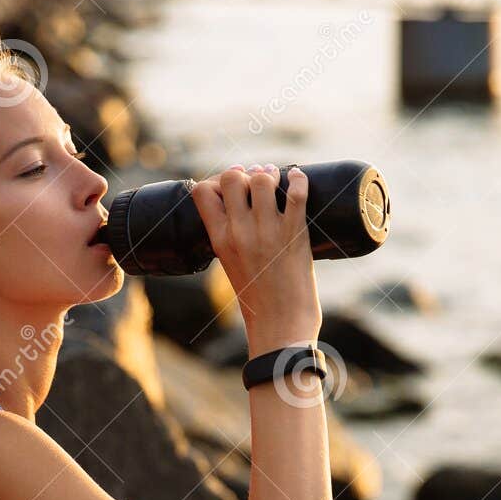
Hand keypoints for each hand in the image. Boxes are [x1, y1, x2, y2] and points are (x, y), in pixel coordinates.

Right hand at [190, 163, 321, 352]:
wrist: (280, 326)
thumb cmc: (258, 300)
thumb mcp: (232, 265)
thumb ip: (232, 239)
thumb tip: (245, 210)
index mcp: (219, 240)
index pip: (202, 191)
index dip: (216, 180)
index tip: (231, 185)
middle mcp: (240, 232)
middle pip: (232, 177)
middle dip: (245, 173)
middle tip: (257, 182)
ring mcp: (267, 232)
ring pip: (263, 179)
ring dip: (271, 174)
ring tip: (278, 181)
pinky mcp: (294, 233)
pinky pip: (296, 192)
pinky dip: (299, 178)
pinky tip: (298, 178)